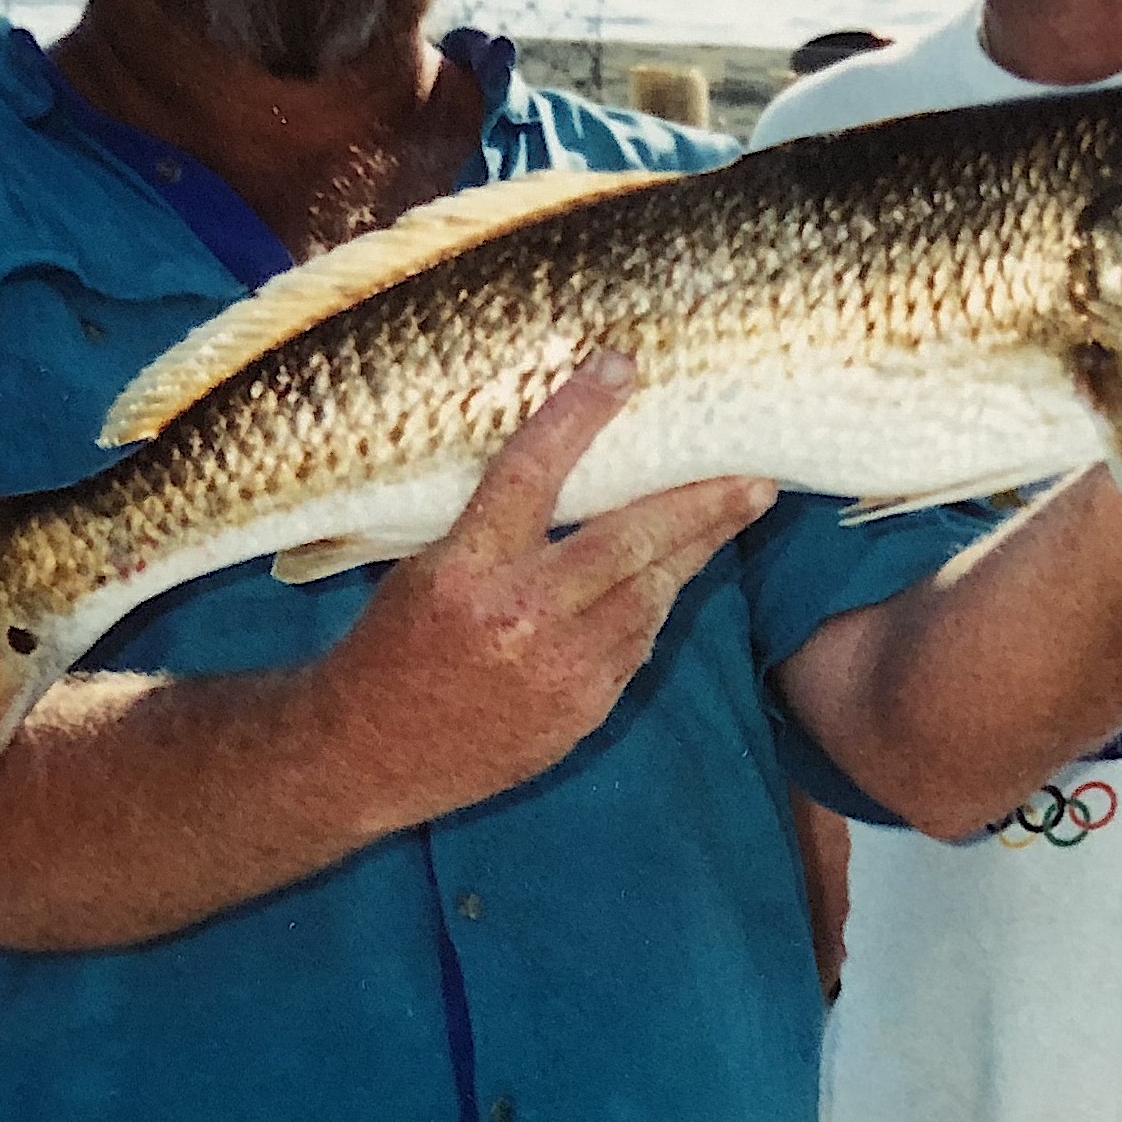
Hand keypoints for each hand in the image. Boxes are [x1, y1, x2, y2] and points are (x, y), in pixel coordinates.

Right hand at [320, 352, 775, 823]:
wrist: (369, 753)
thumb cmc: (391, 648)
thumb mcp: (424, 568)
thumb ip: (492, 526)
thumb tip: (565, 473)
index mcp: (468, 567)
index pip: (533, 470)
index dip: (580, 414)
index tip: (623, 368)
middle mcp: (522, 615)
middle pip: (631, 540)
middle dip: (701, 505)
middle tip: (752, 477)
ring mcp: (560, 669)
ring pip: (652, 594)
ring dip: (695, 551)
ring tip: (734, 516)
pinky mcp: (582, 711)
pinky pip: (638, 644)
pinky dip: (657, 604)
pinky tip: (674, 578)